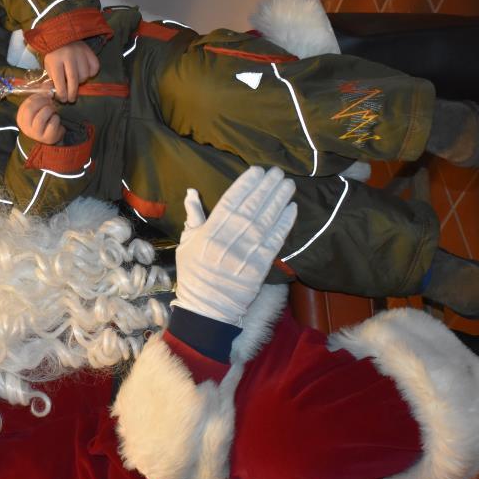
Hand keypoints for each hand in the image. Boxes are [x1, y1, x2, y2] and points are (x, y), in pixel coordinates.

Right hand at [17, 92, 64, 144]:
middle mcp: (26, 126)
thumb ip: (42, 94)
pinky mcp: (47, 138)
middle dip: (43, 102)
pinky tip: (57, 120)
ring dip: (50, 110)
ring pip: (41, 117)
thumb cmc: (45, 118)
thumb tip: (49, 84)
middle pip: (30, 109)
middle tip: (51, 101)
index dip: (38, 96)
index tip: (47, 94)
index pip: (26, 103)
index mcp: (21, 117)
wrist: (53, 134)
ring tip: (53, 111)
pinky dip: (56, 119)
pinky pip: (52, 124)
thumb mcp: (40, 106)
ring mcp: (36, 134)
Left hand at [43, 41, 98, 102]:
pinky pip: (94, 67)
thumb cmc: (54, 55)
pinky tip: (84, 71)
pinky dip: (91, 73)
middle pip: (73, 80)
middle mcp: (69, 56)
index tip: (63, 99)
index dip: (62, 94)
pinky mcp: (89, 51)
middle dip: (72, 93)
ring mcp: (80, 53)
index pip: (59, 81)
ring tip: (75, 79)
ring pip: (85, 75)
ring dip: (81, 81)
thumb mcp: (49, 66)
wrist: (61, 35)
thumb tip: (59, 94)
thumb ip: (53, 79)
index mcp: (55, 60)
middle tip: (71, 99)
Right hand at [172, 166, 297, 324]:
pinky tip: (292, 209)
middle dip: (266, 187)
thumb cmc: (194, 275)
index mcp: (209, 232)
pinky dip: (284, 224)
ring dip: (278, 200)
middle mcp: (229, 239)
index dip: (245, 184)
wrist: (207, 308)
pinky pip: (275, 241)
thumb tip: (192, 192)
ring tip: (287, 184)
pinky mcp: (260, 266)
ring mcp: (246, 252)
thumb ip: (193, 218)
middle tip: (277, 172)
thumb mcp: (186, 245)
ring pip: (265, 220)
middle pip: (251, 207)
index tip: (257, 170)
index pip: (230, 201)